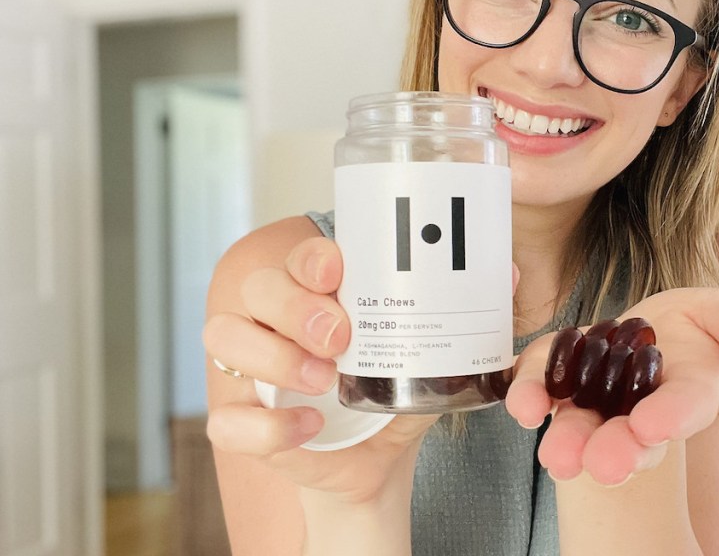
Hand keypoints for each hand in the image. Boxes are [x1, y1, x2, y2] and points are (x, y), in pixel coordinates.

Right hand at [203, 234, 439, 503]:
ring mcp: (251, 370)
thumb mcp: (421, 362)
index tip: (337, 276)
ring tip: (326, 380)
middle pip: (257, 287)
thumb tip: (494, 288)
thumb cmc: (391, 396)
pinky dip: (268, 425)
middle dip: (295, 306)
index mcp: (317, 296)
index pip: (300, 259)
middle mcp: (275, 322)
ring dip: (274, 355)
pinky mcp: (242, 422)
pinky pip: (225, 419)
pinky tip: (310, 426)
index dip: (312, 260)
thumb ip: (441, 333)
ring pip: (223, 335)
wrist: (376, 461)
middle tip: (339, 338)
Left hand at [503, 288, 718, 484]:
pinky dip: (528, 397)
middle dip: (618, 452)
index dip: (672, 417)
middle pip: (631, 438)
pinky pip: (539, 393)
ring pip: (582, 431)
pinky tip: (522, 403)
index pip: (686, 408)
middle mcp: (640, 412)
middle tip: (603, 465)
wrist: (635, 337)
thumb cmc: (686, 330)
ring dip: (569, 443)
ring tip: (557, 457)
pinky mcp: (555, 387)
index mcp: (688, 394)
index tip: (654, 424)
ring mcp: (594, 406)